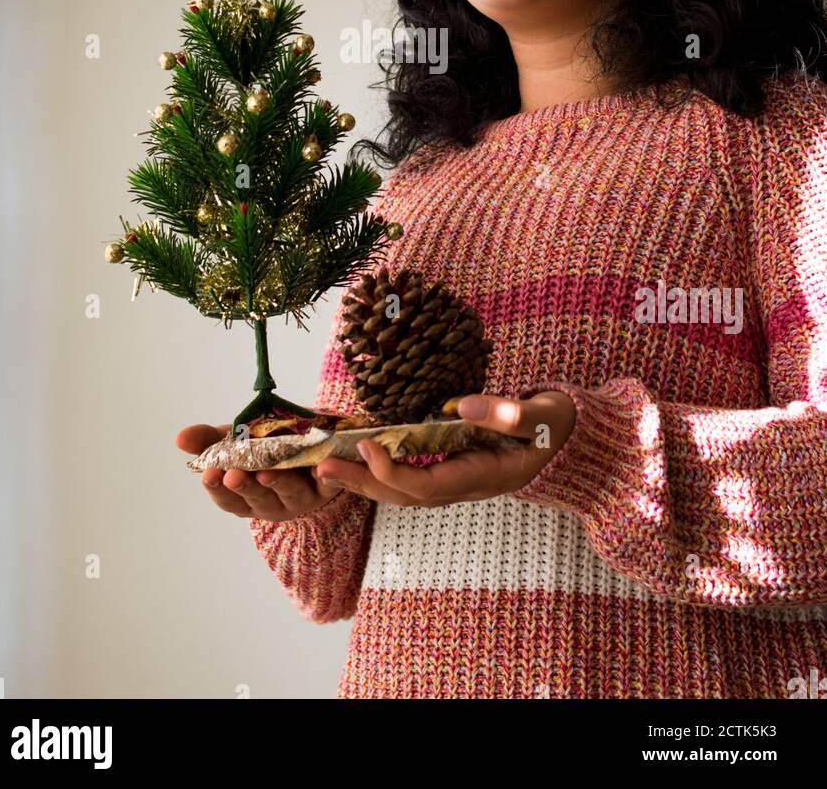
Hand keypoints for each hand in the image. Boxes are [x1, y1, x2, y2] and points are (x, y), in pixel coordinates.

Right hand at [175, 423, 345, 521]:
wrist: (315, 441)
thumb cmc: (267, 446)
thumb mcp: (238, 442)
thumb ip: (210, 441)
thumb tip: (180, 437)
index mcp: (248, 496)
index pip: (229, 500)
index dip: (218, 489)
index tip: (208, 474)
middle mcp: (273, 502)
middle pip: (258, 499)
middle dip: (245, 487)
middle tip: (234, 475)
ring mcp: (302, 497)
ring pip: (289, 493)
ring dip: (278, 482)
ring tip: (267, 472)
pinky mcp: (329, 485)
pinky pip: (328, 483)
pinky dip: (325, 476)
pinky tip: (318, 467)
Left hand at [310, 390, 577, 507]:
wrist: (578, 443)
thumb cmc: (561, 426)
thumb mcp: (543, 415)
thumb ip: (508, 412)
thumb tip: (461, 405)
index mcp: (483, 475)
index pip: (427, 485)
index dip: (394, 471)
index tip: (367, 447)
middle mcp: (467, 483)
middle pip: (405, 495)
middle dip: (363, 484)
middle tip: (322, 469)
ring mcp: (462, 479)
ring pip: (406, 490)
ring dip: (366, 481)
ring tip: (328, 469)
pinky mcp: (458, 467)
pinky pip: (413, 477)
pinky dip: (384, 470)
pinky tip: (362, 458)